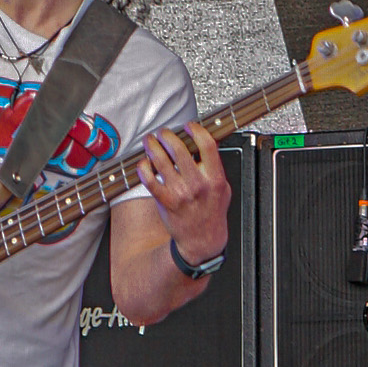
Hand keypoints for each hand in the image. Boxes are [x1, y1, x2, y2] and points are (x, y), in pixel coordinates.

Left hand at [135, 127, 230, 269]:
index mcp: (215, 178)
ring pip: (160, 160)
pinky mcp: (165, 201)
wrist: (202, 239)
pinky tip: (144, 163)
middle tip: (163, 133)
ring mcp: (180, 193)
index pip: (207, 145)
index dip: (195, 130)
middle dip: (167, 135)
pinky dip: (143, 167)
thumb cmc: (212, 212)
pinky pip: (149, 179)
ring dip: (152, 146)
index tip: (189, 126)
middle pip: (179, 149)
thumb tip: (206, 144)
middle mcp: (197, 184)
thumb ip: (215, 167)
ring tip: (150, 142)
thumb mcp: (224, 188)